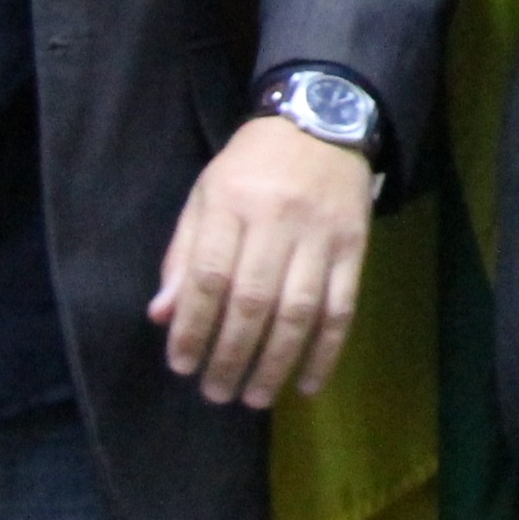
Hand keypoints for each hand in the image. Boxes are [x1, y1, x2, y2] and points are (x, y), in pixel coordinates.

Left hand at [151, 117, 375, 408]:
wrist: (322, 122)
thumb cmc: (252, 166)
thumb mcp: (205, 196)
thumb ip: (183, 255)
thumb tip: (163, 316)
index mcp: (231, 202)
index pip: (208, 275)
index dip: (192, 326)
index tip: (182, 364)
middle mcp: (276, 219)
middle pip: (253, 300)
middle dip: (231, 355)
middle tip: (216, 392)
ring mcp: (321, 235)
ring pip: (299, 310)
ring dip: (276, 362)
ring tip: (255, 397)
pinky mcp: (355, 247)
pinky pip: (342, 307)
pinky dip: (327, 351)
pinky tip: (309, 384)